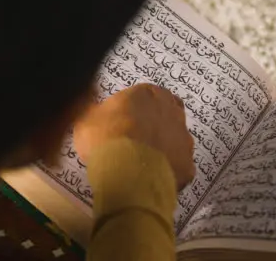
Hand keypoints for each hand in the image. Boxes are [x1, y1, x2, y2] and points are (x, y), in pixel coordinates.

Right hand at [73, 83, 194, 189]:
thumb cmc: (106, 137)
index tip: (123, 123)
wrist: (128, 171)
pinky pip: (177, 170)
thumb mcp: (86, 119)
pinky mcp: (189, 167)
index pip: (148, 95)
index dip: (136, 110)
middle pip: (166, 117)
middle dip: (154, 128)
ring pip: (176, 144)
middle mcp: (173, 113)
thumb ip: (93, 112)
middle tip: (134, 143)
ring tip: (141, 166)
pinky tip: (151, 182)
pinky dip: (167, 174)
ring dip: (163, 151)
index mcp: (149, 94)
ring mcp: (185, 141)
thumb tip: (91, 109)